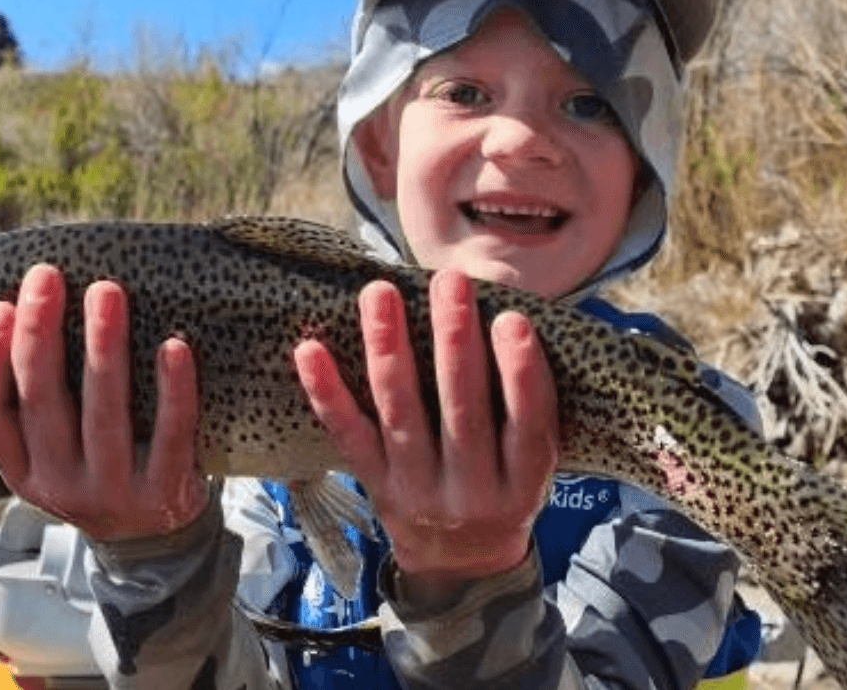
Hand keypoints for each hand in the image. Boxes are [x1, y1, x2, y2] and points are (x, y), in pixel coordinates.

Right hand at [0, 265, 209, 541]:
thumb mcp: (54, 456)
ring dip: (103, 347)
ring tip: (105, 291)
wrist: (158, 545)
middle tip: (47, 275)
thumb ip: (38, 406)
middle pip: (41, 401)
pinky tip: (174, 345)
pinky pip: (170, 434)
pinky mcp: (165, 493)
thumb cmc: (101, 472)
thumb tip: (28, 309)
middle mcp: (58, 486)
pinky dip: (173, 389)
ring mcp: (112, 493)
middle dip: (40, 332)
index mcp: (21, 472)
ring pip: (103, 413)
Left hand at [294, 269, 558, 606]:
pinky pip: (348, 436)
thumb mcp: (535, 465)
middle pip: (463, 410)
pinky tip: (311, 351)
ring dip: (388, 347)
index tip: (512, 319)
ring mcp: (417, 490)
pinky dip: (327, 393)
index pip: (526, 425)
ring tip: (380, 293)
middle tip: (449, 281)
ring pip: (401, 413)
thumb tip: (512, 315)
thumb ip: (529, 408)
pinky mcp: (375, 485)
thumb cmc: (505, 490)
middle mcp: (471, 491)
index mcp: (523, 483)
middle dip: (454, 340)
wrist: (462, 566)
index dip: (521, 373)